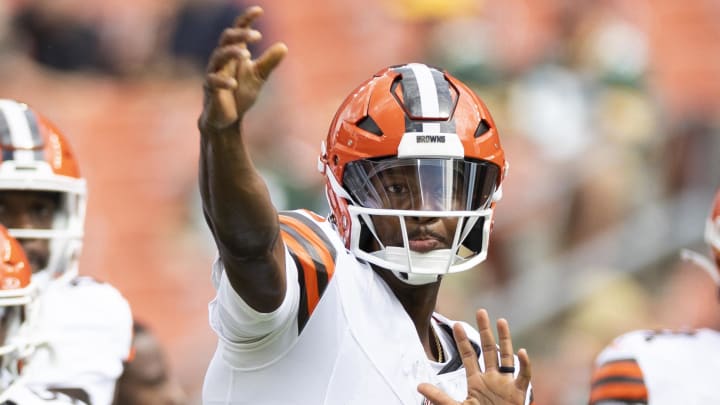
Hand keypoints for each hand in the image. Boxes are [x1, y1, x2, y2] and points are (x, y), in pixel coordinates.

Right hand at [199, 6, 287, 132]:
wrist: (228, 119)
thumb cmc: (240, 94)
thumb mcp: (258, 77)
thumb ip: (268, 63)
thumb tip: (284, 46)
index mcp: (234, 54)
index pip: (238, 31)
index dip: (246, 20)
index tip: (259, 10)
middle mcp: (222, 60)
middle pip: (226, 39)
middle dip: (240, 35)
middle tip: (257, 36)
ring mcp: (214, 73)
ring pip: (218, 56)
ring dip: (232, 53)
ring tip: (246, 55)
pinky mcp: (210, 90)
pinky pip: (212, 81)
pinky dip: (223, 81)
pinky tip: (234, 83)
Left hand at [418, 309, 530, 404]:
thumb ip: (439, 397)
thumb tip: (419, 386)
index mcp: (476, 381)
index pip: (469, 356)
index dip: (462, 340)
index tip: (456, 324)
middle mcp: (492, 378)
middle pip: (489, 349)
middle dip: (485, 330)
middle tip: (481, 311)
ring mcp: (506, 384)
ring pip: (506, 356)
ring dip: (505, 339)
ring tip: (501, 321)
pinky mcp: (518, 393)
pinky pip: (524, 376)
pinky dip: (525, 365)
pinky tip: (522, 352)